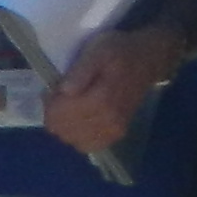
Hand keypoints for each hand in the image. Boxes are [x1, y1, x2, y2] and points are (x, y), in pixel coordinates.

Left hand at [42, 22, 179, 156]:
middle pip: (64, 130)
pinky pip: (87, 145)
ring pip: (73, 140)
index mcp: (101, 101)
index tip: (52, 88)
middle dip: (55, 114)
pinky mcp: (116, 135)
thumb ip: (80, 72)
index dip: (49, 103)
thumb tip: (65, 91)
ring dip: (65, 125)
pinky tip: (79, 119)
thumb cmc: (118, 51)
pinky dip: (77, 135)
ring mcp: (113, 131)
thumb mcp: (96, 50)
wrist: (146, 60)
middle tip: (60, 96)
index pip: (59, 116)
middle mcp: (108, 121)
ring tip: (69, 106)